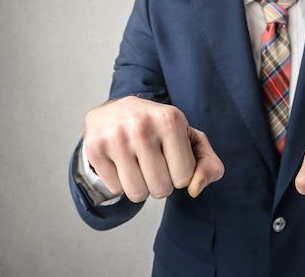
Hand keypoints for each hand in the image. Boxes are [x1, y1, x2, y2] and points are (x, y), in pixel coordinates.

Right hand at [83, 96, 224, 202]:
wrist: (117, 110)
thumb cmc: (160, 129)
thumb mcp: (191, 140)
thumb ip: (209, 166)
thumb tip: (195, 189)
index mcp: (170, 119)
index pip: (184, 178)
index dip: (180, 174)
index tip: (172, 157)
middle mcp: (141, 126)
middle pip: (161, 189)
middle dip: (161, 183)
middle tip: (155, 163)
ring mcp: (115, 136)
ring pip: (137, 193)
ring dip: (141, 186)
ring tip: (140, 164)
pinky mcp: (94, 147)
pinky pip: (116, 189)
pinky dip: (121, 182)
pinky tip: (121, 161)